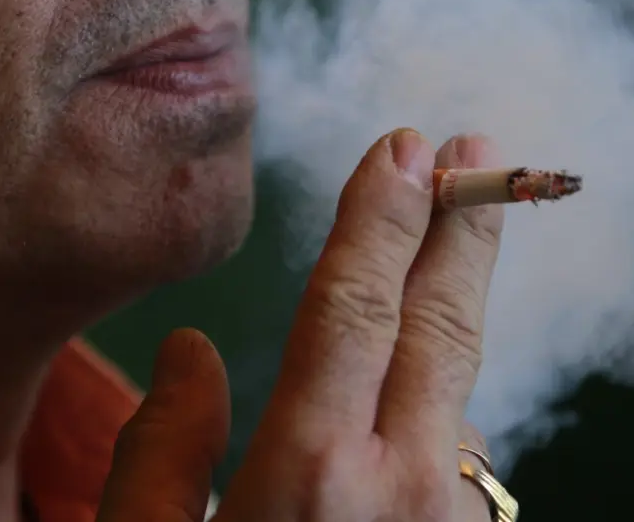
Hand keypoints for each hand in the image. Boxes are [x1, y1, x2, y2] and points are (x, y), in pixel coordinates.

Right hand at [95, 129, 503, 520]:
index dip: (379, 218)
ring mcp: (454, 516)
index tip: (402, 148)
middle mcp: (405, 487)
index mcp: (311, 477)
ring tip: (427, 276)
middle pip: (441, 325)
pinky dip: (427, 414)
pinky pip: (453, 450)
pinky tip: (391, 436)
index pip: (353, 309)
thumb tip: (188, 354)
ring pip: (451, 387)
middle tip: (472, 153)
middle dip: (461, 226)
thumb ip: (160, 452)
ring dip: (435, 324)